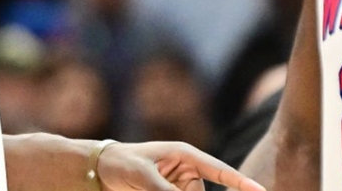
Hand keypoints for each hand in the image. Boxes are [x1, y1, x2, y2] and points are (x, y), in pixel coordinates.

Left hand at [96, 141, 266, 190]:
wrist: (100, 169)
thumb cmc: (123, 162)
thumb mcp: (143, 176)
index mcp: (186, 155)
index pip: (220, 170)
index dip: (240, 182)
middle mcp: (186, 169)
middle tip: (161, 190)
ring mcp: (179, 184)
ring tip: (148, 187)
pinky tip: (148, 190)